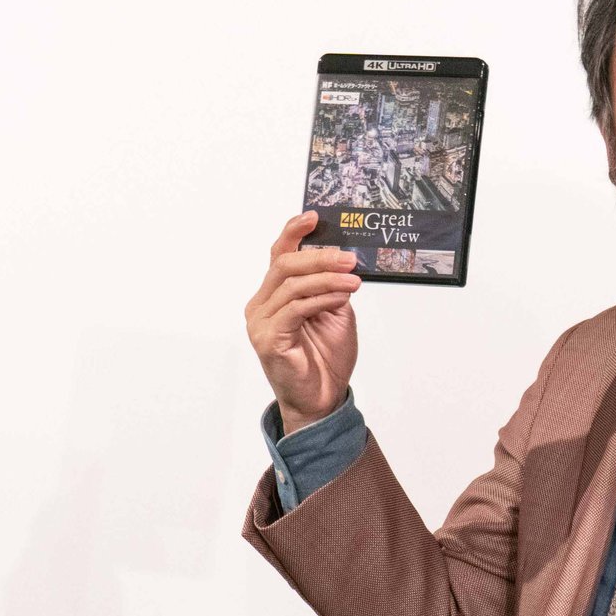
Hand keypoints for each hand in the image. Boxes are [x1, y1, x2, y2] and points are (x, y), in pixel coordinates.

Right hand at [245, 211, 362, 433]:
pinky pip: (295, 309)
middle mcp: (261, 305)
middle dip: (320, 256)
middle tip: (349, 257)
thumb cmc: (325, 358)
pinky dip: (321, 298)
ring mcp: (261, 322)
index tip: (315, 217)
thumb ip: (333, 287)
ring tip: (354, 279)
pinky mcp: (268, 339)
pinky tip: (342, 296)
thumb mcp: (335, 312)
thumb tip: (345, 260)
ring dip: (328, 278)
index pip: (279, 254)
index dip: (293, 232)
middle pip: (285, 264)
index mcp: (274, 295)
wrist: (322, 399)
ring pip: (292, 284)